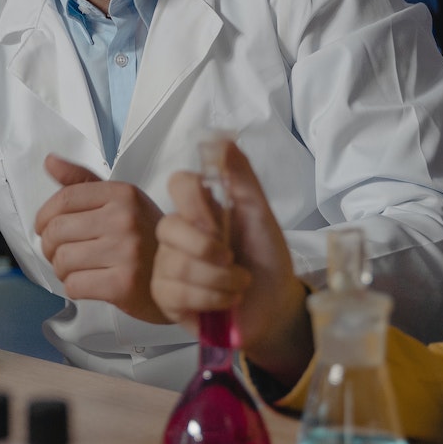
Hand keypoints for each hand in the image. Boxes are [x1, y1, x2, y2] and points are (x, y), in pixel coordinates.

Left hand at [35, 154, 167, 324]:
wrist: (182, 274)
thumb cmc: (146, 237)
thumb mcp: (121, 201)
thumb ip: (82, 181)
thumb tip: (50, 161)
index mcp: (123, 194)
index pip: (64, 199)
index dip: (44, 216)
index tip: (44, 227)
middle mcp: (125, 219)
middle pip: (57, 231)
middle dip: (49, 246)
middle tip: (59, 252)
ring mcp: (126, 252)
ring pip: (62, 260)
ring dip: (61, 269)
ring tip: (76, 268)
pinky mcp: (124, 284)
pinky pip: (74, 285)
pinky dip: (74, 287)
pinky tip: (89, 282)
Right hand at [152, 141, 312, 383]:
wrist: (276, 305)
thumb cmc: (267, 258)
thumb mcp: (261, 214)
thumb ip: (241, 177)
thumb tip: (223, 138)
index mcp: (201, 209)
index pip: (179, 183)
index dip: (193, 202)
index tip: (218, 222)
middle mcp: (179, 234)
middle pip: (168, 226)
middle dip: (207, 249)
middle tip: (233, 261)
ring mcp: (168, 265)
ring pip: (175, 264)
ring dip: (219, 280)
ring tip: (238, 285)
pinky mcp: (166, 297)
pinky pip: (174, 292)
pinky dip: (209, 298)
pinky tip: (224, 301)